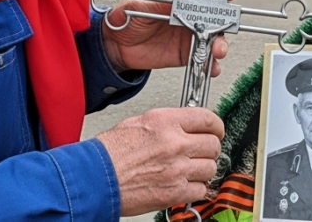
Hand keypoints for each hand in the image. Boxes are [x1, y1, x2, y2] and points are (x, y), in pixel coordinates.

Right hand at [97, 107, 224, 215]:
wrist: (95, 178)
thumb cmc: (109, 153)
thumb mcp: (138, 122)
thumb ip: (166, 123)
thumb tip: (183, 126)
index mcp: (166, 122)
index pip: (208, 119)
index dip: (216, 126)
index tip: (216, 131)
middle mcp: (175, 143)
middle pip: (213, 144)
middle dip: (209, 149)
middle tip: (201, 152)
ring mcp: (178, 169)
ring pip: (210, 168)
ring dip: (202, 170)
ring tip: (189, 170)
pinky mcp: (175, 192)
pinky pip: (201, 190)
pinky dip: (195, 189)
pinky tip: (183, 185)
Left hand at [101, 0, 234, 74]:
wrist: (114, 46)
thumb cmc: (124, 19)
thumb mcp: (138, 7)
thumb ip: (160, 3)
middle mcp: (187, 13)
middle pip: (213, 14)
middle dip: (223, 21)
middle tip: (222, 29)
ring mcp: (188, 33)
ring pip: (213, 37)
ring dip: (220, 44)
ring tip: (217, 51)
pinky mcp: (185, 52)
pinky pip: (203, 57)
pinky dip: (210, 64)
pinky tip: (211, 67)